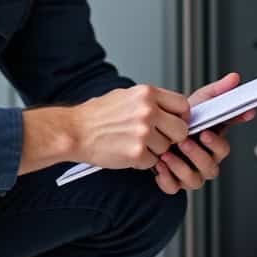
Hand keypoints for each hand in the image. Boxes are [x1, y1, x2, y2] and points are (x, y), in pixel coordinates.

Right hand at [70, 84, 191, 171]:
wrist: (74, 131)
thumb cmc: (96, 115)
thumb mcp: (125, 96)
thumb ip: (149, 101)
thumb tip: (169, 110)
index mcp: (147, 94)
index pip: (183, 105)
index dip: (181, 117)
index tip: (173, 123)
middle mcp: (148, 111)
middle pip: (181, 130)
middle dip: (172, 137)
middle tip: (157, 138)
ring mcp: (143, 132)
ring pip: (166, 148)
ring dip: (154, 150)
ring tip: (134, 143)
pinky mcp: (137, 153)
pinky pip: (152, 162)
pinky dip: (142, 161)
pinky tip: (127, 152)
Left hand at [153, 73, 252, 194]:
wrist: (153, 130)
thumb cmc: (179, 119)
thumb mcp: (197, 102)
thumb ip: (217, 91)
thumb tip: (235, 78)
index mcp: (213, 145)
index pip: (223, 148)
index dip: (216, 142)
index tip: (205, 133)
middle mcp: (204, 162)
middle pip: (210, 167)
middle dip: (196, 154)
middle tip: (183, 141)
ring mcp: (190, 174)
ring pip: (193, 180)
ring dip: (180, 166)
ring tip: (167, 153)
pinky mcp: (174, 183)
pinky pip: (173, 187)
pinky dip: (166, 177)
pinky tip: (158, 164)